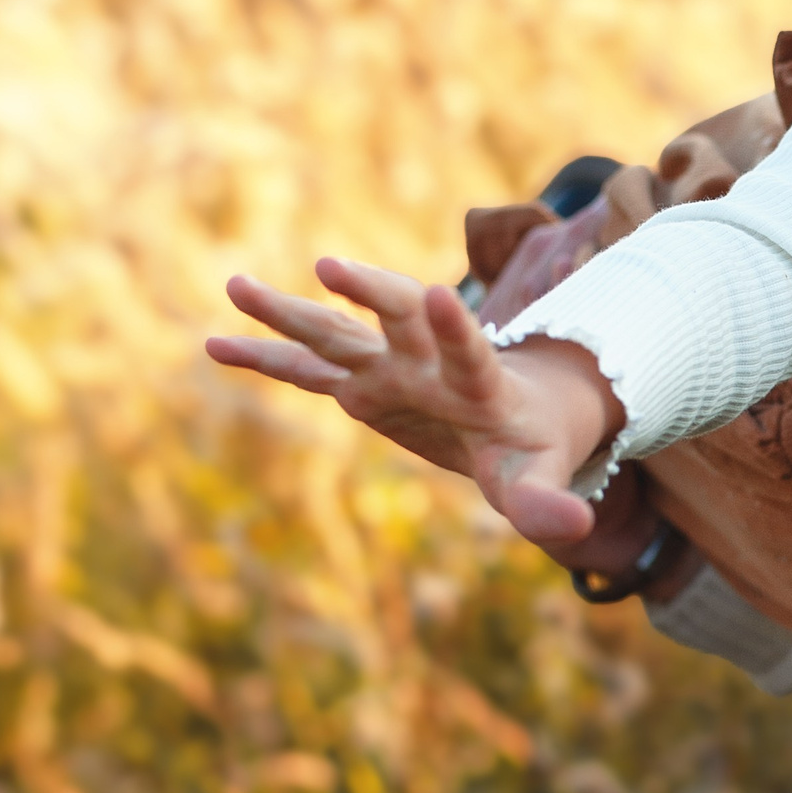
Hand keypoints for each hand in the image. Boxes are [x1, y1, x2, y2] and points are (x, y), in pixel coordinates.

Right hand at [207, 257, 623, 545]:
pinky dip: (266, 357)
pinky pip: (308, 369)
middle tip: (331, 266)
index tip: (440, 293)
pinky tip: (215, 344)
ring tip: (236, 286)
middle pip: (399, 318)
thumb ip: (549, 502)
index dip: (456, 328)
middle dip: (370, 292)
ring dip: (290, 312)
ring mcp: (391, 368)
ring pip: (338, 333)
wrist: (522, 417)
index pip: (470, 350)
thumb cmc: (533, 449)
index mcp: (480, 382)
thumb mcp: (540, 479)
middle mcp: (430, 363)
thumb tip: (576, 525)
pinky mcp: (362, 385)